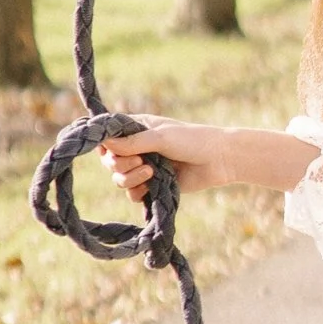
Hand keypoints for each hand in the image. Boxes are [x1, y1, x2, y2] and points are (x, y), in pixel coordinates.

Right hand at [98, 119, 320, 202]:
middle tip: (141, 161)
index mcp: (136, 130)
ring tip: (151, 173)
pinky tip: (151, 186)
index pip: (107, 138)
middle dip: (121, 164)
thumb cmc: (192, 140)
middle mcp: (136, 148)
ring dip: (130, 178)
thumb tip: (104, 142)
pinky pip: (133, 193)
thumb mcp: (160, 137)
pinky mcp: (153, 186)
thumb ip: (132, 142)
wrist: (218, 160)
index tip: (111, 150)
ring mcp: (144, 167)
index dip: (105, 146)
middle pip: (110, 161)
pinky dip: (138, 191)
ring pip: (119, 178)